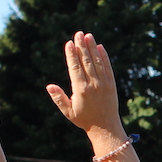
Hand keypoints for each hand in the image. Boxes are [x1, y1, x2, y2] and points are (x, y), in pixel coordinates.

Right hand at [45, 32, 124, 148]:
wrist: (106, 128)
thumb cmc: (84, 120)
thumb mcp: (68, 111)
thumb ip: (59, 98)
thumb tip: (49, 86)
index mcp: (81, 90)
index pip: (75, 68)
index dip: (72, 55)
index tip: (69, 43)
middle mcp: (93, 85)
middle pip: (86, 61)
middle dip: (82, 46)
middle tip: (79, 33)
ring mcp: (104, 84)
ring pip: (97, 62)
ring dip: (93, 48)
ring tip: (89, 36)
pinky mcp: (112, 85)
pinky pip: (108, 68)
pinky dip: (104, 57)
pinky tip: (100, 47)